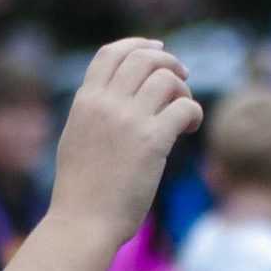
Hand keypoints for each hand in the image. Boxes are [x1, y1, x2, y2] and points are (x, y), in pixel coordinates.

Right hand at [47, 38, 202, 248]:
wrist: (82, 225)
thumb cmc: (80, 193)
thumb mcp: (75, 140)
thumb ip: (94, 113)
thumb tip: (121, 96)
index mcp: (84, 102)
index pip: (111, 53)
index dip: (138, 45)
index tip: (158, 49)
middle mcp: (106, 104)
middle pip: (144, 58)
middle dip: (169, 63)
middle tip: (182, 79)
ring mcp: (129, 120)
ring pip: (167, 79)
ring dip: (183, 90)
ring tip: (182, 111)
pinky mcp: (153, 141)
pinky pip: (185, 107)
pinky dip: (194, 113)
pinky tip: (191, 128)